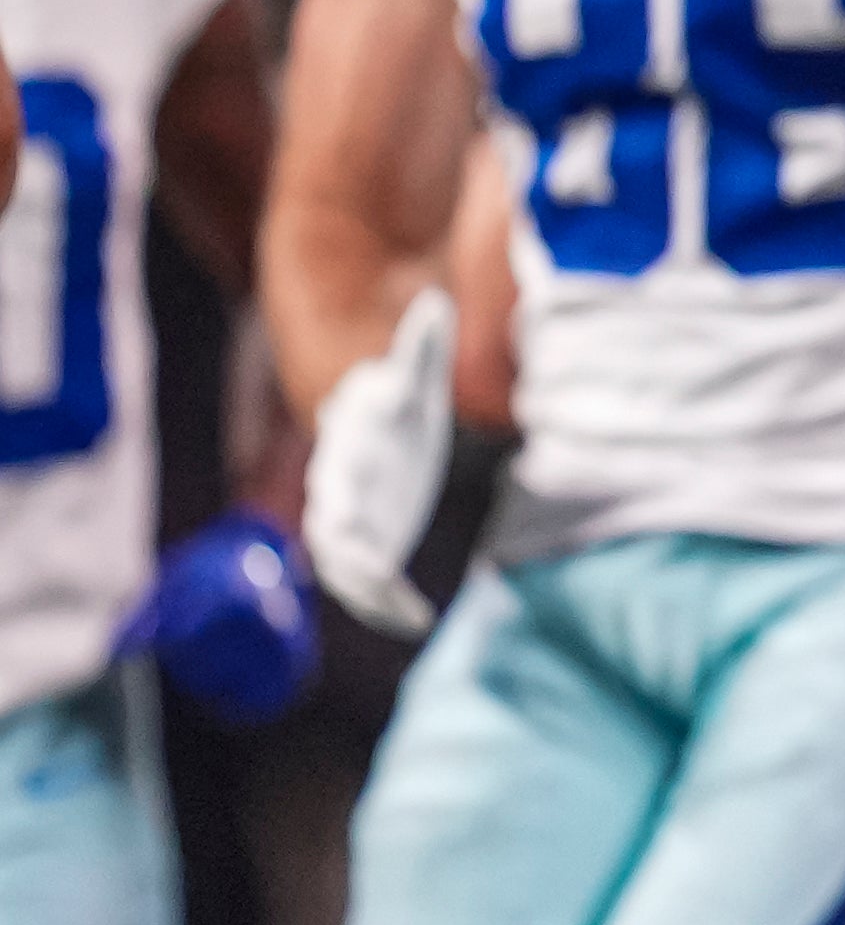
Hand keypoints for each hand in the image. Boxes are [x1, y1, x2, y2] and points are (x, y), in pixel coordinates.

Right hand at [301, 287, 455, 638]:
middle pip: (331, 538)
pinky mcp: (366, 547)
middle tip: (379, 587)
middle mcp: (335, 498)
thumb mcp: (410, 380)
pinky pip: (367, 584)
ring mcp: (348, 527)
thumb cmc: (395, 404)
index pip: (332, 487)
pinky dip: (386, 603)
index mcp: (343, 457)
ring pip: (345, 569)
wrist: (385, 429)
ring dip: (370, 596)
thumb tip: (434, 303)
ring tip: (408, 617)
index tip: (360, 532)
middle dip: (350, 564)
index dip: (341, 511)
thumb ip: (420, 349)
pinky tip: (417, 620)